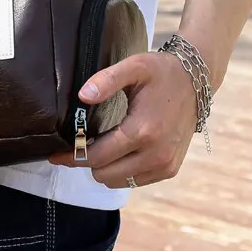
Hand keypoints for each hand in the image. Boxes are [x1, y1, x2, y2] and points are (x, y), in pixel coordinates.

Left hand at [48, 51, 199, 187]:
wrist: (196, 81)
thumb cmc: (161, 72)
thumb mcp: (134, 67)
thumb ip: (106, 80)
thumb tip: (82, 96)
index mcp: (143, 131)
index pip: (97, 156)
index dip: (73, 156)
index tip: (55, 155)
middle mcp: (156, 154)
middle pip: (104, 175)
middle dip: (87, 162)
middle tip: (78, 146)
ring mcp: (165, 165)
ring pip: (119, 182)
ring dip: (104, 168)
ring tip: (98, 147)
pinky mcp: (170, 169)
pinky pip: (135, 181)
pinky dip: (122, 171)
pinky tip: (118, 152)